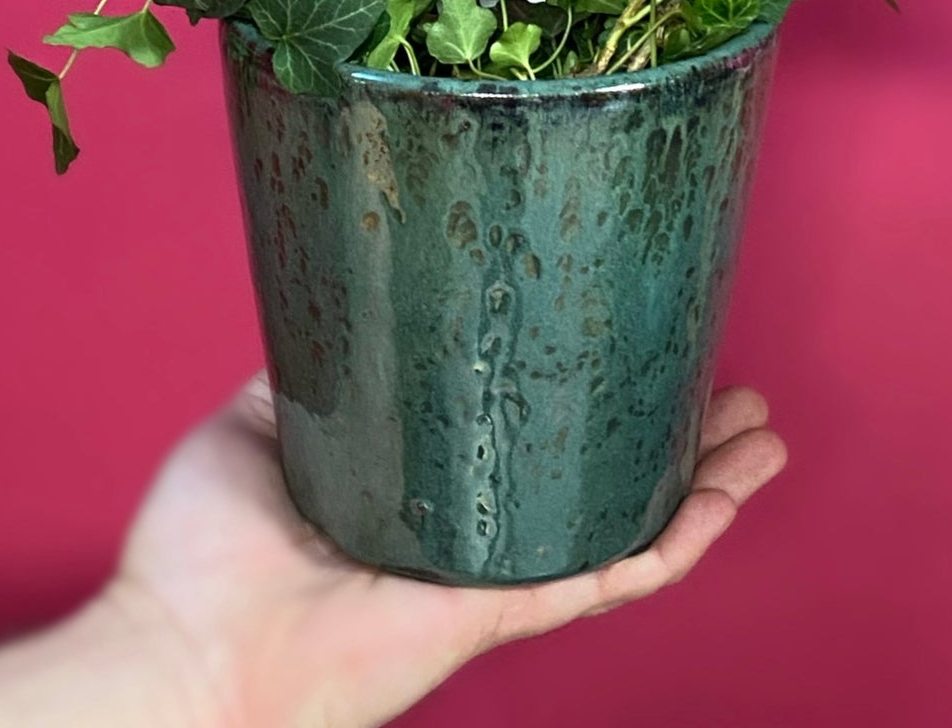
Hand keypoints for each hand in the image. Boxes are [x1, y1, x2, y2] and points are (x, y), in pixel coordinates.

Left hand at [108, 371, 786, 727]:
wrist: (186, 649)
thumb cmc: (198, 554)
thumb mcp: (257, 424)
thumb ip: (313, 372)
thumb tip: (342, 301)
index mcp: (425, 493)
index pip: (529, 441)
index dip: (588, 398)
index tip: (633, 345)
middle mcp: (475, 534)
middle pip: (602, 483)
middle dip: (679, 443)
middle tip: (737, 396)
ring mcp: (496, 574)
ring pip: (629, 526)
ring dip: (706, 486)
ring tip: (766, 440)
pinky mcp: (498, 610)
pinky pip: (605, 574)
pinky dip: (673, 542)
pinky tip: (724, 504)